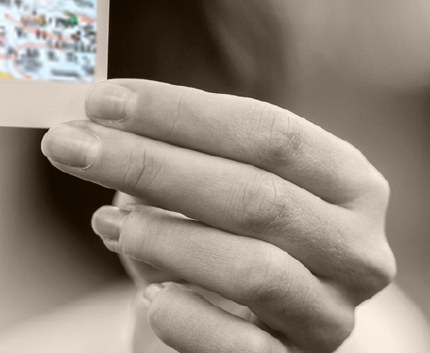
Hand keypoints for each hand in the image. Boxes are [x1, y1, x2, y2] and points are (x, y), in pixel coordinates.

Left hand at [41, 79, 393, 352]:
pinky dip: (187, 317)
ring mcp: (330, 316)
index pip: (272, 134)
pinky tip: (148, 296)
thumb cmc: (220, 239)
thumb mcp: (205, 187)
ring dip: (167, 238)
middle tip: (71, 145)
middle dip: (152, 165)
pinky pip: (241, 347)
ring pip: (254, 270)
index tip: (104, 101)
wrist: (232, 331)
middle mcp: (357, 250)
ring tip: (108, 221)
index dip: (182, 114)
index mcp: (351, 184)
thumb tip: (92, 124)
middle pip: (257, 196)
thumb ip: (168, 149)